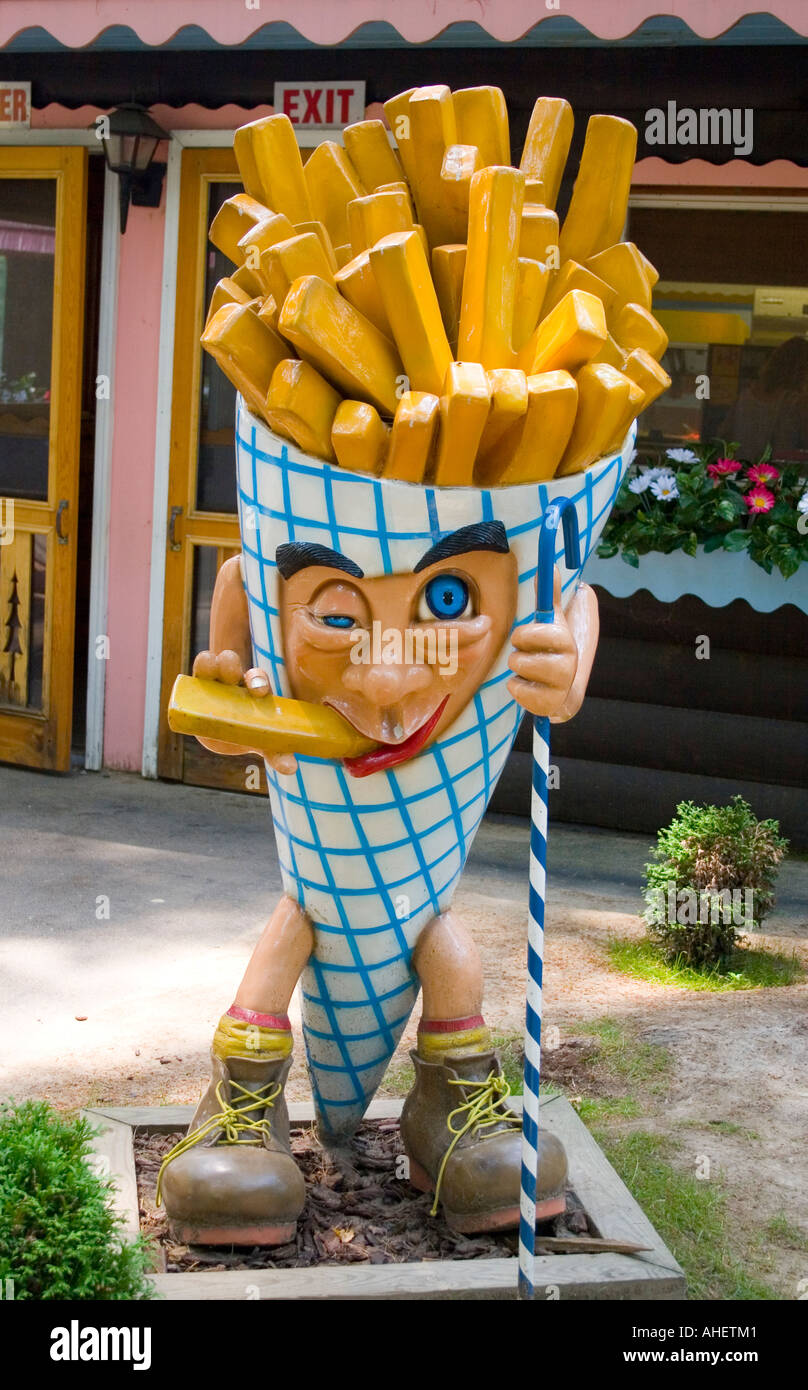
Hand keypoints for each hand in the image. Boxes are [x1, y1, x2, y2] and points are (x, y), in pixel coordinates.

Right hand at [192, 648, 297, 773]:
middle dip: (230, 664)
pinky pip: (191, 676)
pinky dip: (190, 676)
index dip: (257, 679)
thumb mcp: (263, 744)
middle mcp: (233, 681)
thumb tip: (290, 768)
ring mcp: (213, 683)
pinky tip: (189, 684)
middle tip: (230, 677)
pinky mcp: (195, 690)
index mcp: (254, 690)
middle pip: (231, 661)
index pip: (256, 677)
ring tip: (207, 670)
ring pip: (208, 662)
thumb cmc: (250, 733)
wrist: (225, 739)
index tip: (258, 692)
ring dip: (207, 662)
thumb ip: (276, 753)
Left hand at [506, 569, 598, 721]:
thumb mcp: (552, 622)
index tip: (522, 637)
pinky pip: (518, 692)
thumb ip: (550, 597)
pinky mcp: (549, 707)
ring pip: (521, 672)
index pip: (548, 634)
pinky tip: (526, 686)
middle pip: (528, 657)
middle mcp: (568, 666)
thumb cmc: (552, 651)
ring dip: (516, 669)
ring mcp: (560, 689)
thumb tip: (551, 566)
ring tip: (525, 670)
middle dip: (518, 654)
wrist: (563, 689)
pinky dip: (516, 688)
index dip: (527, 635)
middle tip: (523, 655)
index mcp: (568, 642)